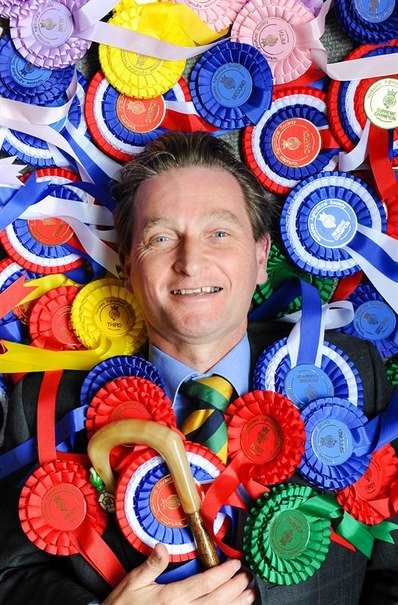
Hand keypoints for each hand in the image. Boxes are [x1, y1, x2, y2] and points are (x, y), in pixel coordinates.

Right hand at [101, 543, 255, 604]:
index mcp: (171, 597)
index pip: (204, 583)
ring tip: (248, 597)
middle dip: (234, 589)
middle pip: (216, 600)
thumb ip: (152, 565)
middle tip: (248, 579)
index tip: (235, 565)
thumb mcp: (133, 582)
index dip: (222, 574)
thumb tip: (163, 546)